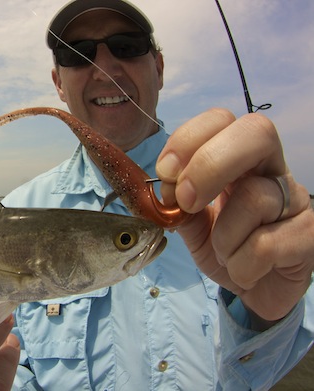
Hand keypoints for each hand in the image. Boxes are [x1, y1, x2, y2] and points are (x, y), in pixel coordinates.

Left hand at [157, 108, 313, 327]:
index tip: (165, 172)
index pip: (221, 120)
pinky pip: (265, 245)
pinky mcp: (310, 233)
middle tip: (186, 200)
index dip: (189, 138)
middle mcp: (271, 170)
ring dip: (223, 237)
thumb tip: (163, 190)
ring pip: (254, 197)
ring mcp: (295, 199)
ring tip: (224, 254)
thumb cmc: (226, 249)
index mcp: (238, 160)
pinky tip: (245, 271)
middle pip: (255, 132)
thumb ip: (177, 206)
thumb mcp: (193, 226)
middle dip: (209, 163)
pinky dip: (241, 265)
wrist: (258, 289)